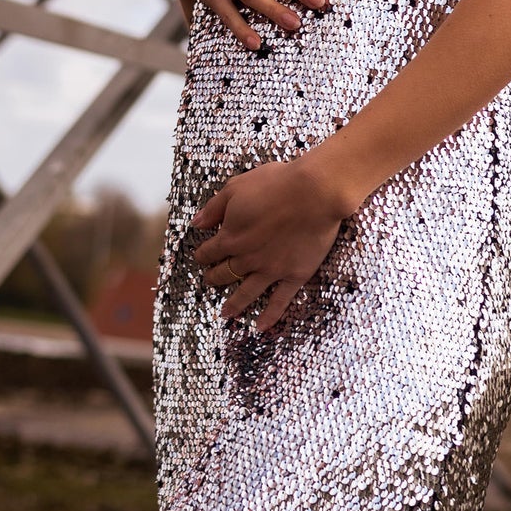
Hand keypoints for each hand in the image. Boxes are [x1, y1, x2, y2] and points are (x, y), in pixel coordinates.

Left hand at [191, 153, 354, 331]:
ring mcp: (271, 269)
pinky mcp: (294, 274)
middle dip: (214, 277)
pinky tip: (260, 326)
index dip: (202, 255)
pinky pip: (279, 301)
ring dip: (233, 304)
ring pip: (246, 292)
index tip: (201, 257)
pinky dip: (269, 316)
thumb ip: (214, 208)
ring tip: (225, 313)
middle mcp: (247, 257)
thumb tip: (196, 223)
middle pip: (225, 273)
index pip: (209, 251)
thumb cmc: (276, 183)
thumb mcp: (236, 187)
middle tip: (210, 281)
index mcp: (231, 236)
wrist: (314, 192)